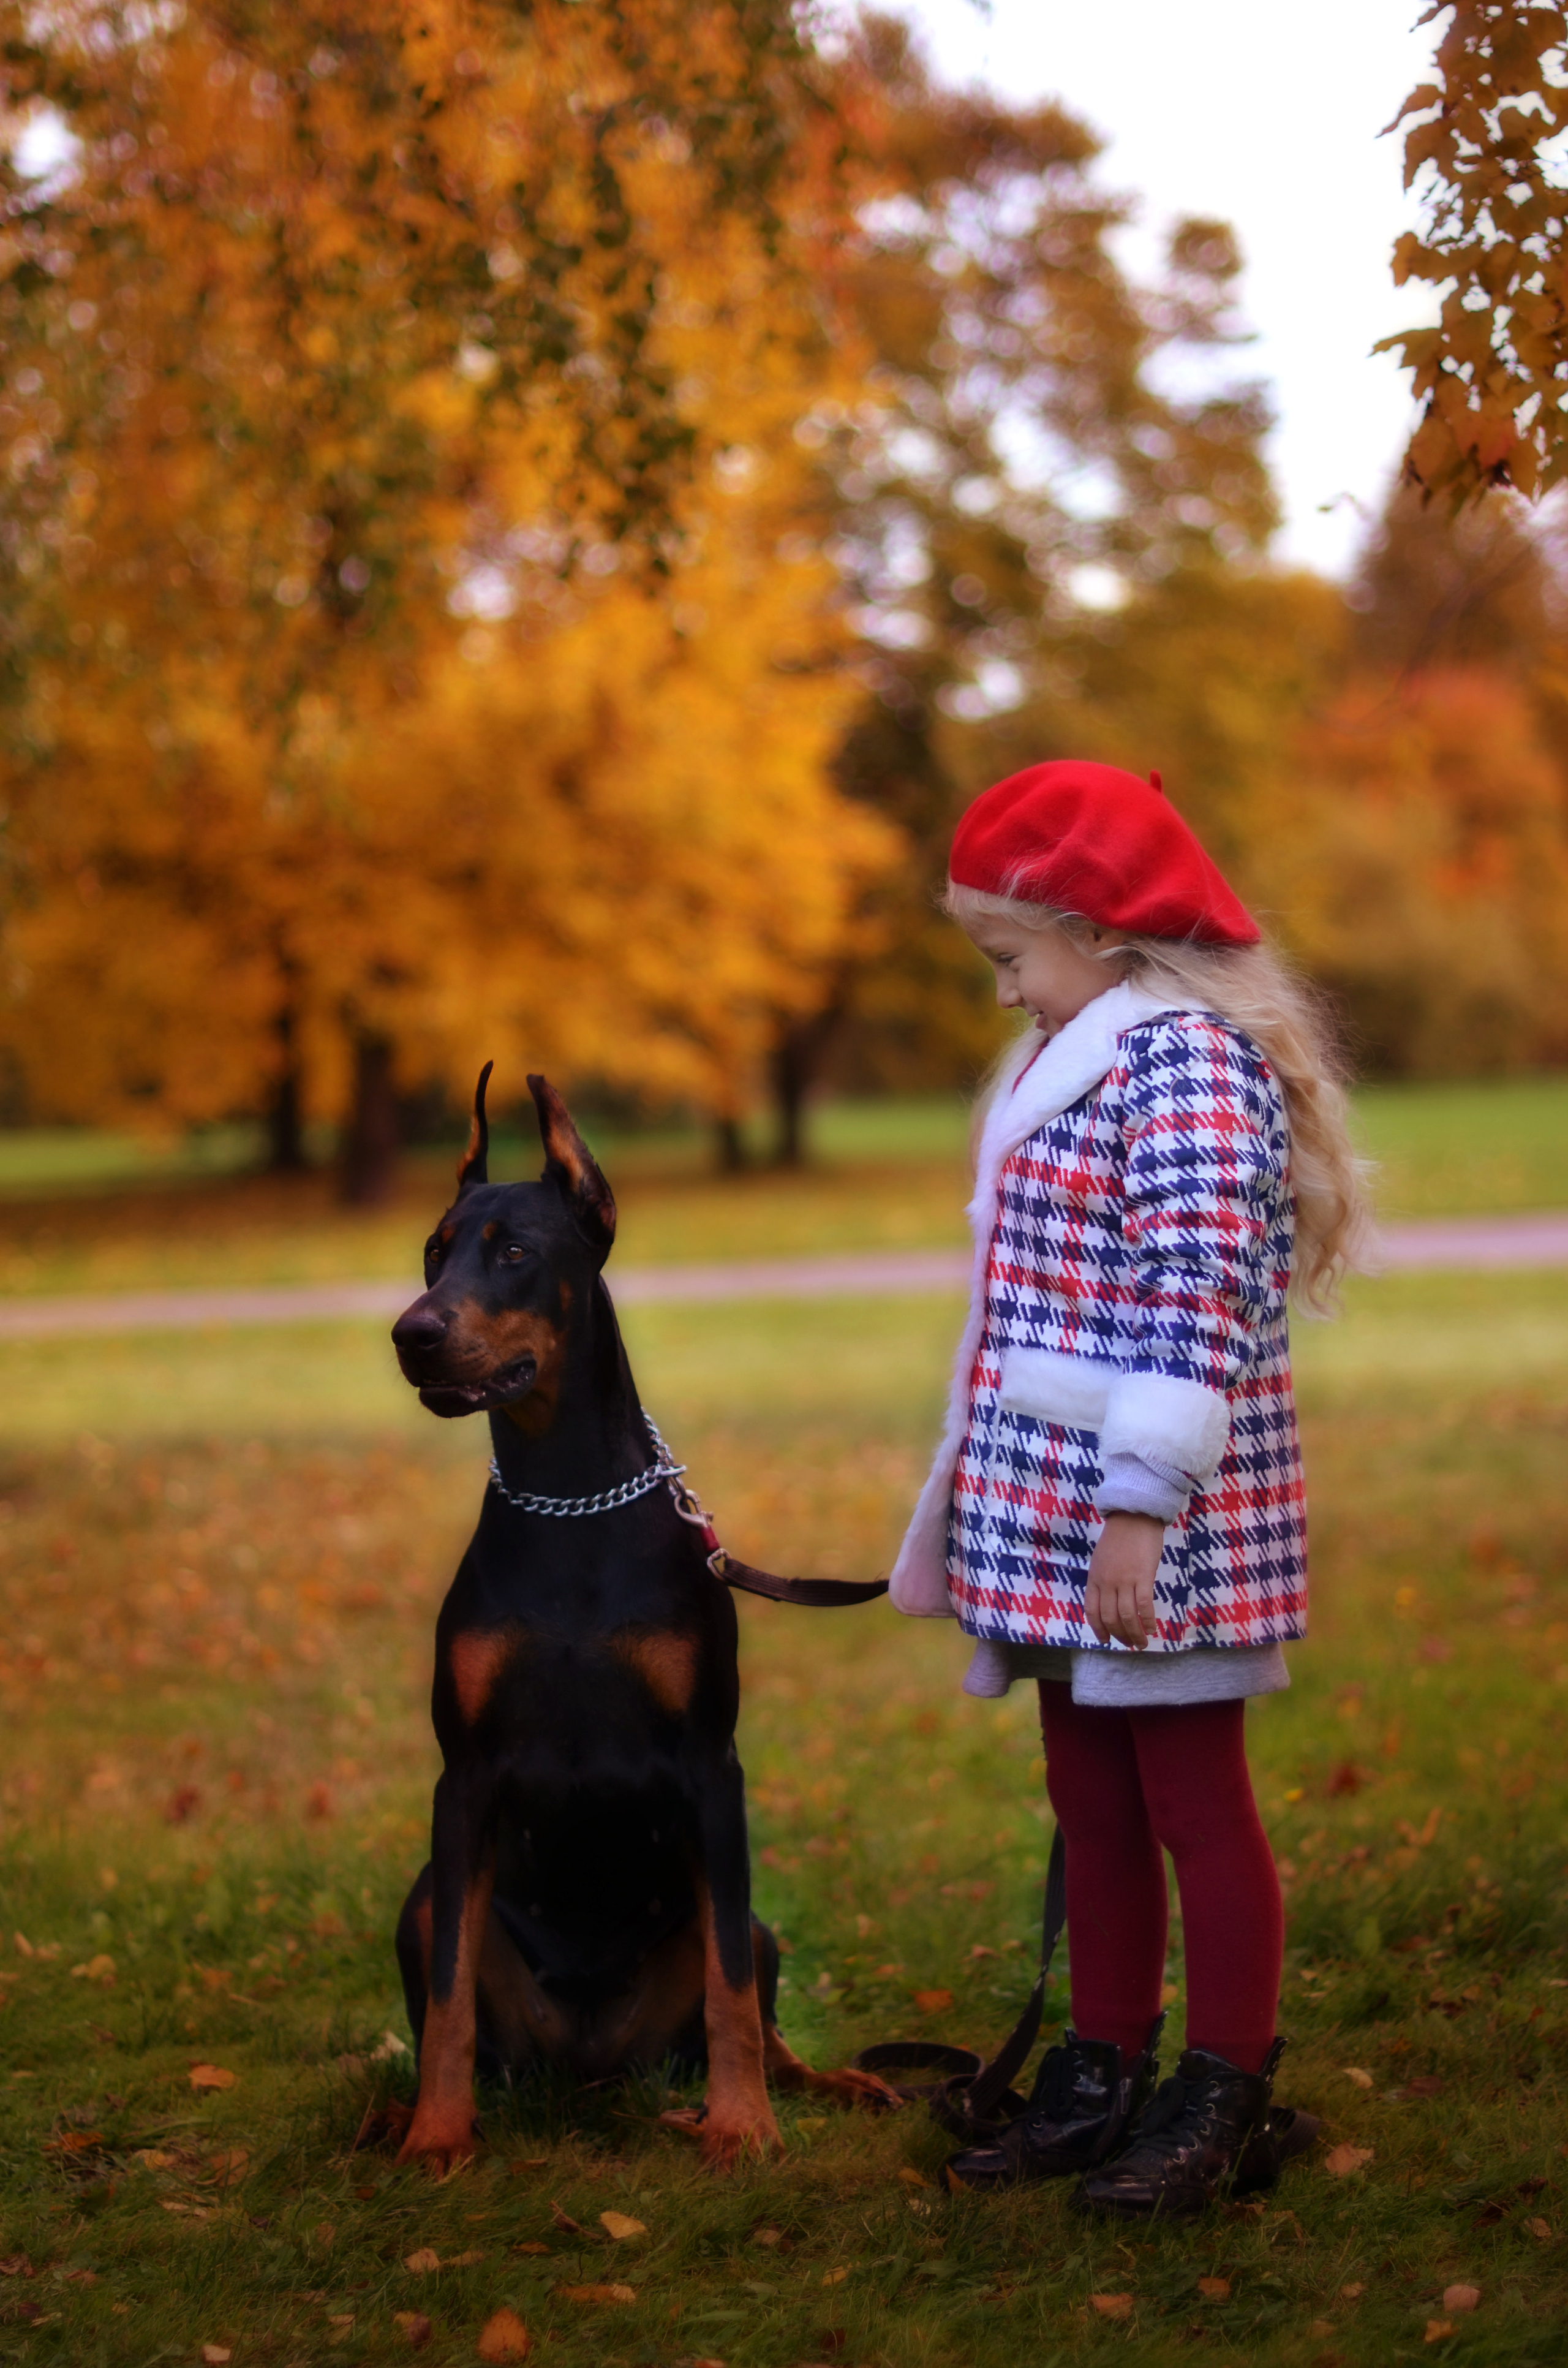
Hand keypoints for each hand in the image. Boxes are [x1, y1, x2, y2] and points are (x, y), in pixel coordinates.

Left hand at [1084, 1511, 1164, 1649]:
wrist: (1133, 1517)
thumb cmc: (1118, 1537)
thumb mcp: (1101, 1560)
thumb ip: (1102, 1580)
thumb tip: (1109, 1602)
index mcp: (1094, 1578)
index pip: (1092, 1611)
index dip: (1098, 1629)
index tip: (1106, 1641)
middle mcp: (1107, 1583)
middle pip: (1110, 1618)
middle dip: (1119, 1636)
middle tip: (1129, 1644)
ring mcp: (1124, 1580)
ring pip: (1127, 1616)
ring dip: (1135, 1634)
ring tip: (1142, 1643)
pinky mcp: (1143, 1577)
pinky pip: (1144, 1606)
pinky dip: (1148, 1621)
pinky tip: (1152, 1629)